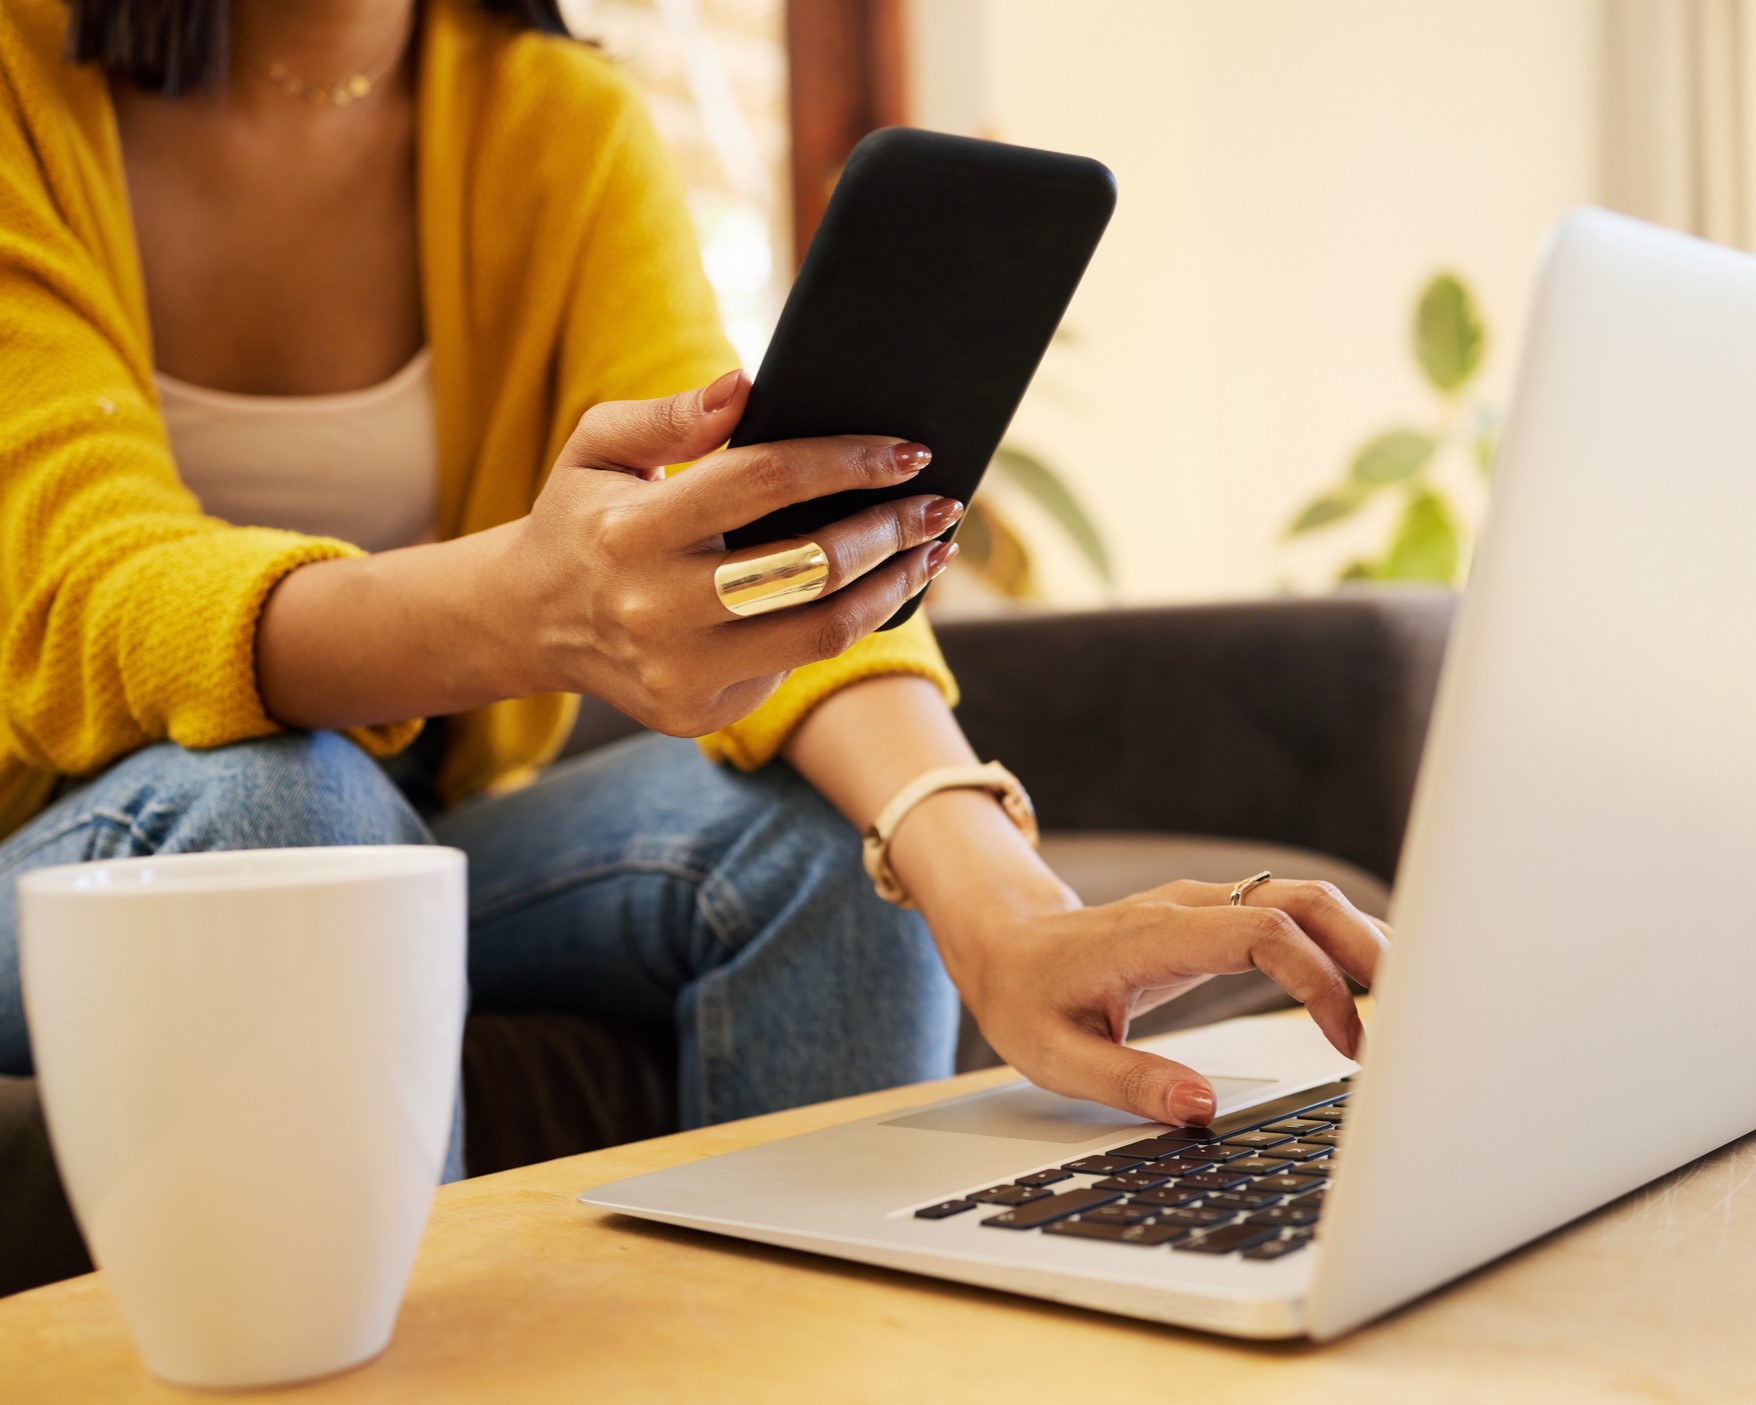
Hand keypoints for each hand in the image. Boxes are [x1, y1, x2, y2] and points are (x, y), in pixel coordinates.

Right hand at [509, 371, 960, 734]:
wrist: (533, 621)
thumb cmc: (585, 517)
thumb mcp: (598, 448)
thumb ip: (669, 417)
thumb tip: (747, 384)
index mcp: (630, 532)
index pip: (763, 482)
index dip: (846, 461)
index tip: (907, 450)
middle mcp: (654, 609)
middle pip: (811, 566)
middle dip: (892, 529)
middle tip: (941, 503)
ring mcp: (679, 671)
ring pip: (823, 632)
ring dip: (894, 586)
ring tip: (932, 551)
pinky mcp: (699, 713)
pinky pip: (797, 664)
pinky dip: (846, 622)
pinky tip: (875, 588)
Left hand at [954, 878, 1387, 1125]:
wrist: (1004, 943)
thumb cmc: (1027, 998)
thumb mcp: (1055, 1057)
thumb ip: (1129, 1082)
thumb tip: (1203, 1110)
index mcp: (1152, 937)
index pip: (1259, 932)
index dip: (1315, 979)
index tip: (1346, 1040)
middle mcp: (1188, 908)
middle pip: (1301, 898)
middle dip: (1365, 947)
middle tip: (1417, 1013)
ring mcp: (1205, 904)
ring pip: (1304, 896)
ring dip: (1361, 939)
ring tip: (1410, 1004)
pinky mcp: (1216, 917)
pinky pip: (1291, 911)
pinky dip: (1338, 939)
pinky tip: (1369, 983)